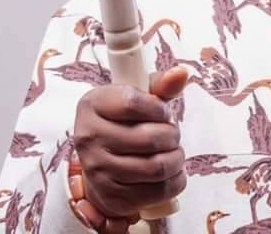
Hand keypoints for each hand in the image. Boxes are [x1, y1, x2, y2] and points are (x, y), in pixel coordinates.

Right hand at [73, 66, 187, 220]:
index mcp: (93, 104)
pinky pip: (156, 193)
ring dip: (176, 158)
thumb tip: (181, 73)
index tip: (164, 112)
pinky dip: (174, 181)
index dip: (159, 108)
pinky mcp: (110, 197)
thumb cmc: (125, 119)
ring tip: (174, 151)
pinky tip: (172, 171)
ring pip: (156, 167)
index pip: (134, 104)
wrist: (102, 155)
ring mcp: (97, 170)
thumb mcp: (139, 95)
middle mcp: (89, 138)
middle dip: (172, 135)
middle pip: (150, 138)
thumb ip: (161, 84)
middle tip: (172, 134)